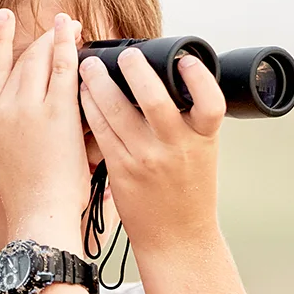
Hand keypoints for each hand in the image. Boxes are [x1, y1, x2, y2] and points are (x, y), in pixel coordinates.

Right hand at [0, 9, 89, 241]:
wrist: (37, 213)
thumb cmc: (32, 195)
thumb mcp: (10, 156)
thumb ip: (19, 128)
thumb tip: (38, 114)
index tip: (3, 17)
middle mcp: (4, 108)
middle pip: (22, 59)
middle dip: (41, 39)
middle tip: (59, 24)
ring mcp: (29, 108)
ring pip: (41, 59)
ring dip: (56, 37)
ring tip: (70, 23)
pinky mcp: (56, 112)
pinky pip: (64, 70)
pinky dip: (68, 47)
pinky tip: (75, 33)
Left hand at [78, 47, 225, 252]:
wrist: (177, 238)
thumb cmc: (190, 192)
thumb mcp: (202, 151)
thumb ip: (189, 120)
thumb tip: (168, 81)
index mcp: (204, 139)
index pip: (209, 100)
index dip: (198, 77)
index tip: (184, 59)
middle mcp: (176, 147)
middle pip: (155, 99)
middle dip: (135, 69)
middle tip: (125, 55)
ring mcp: (146, 158)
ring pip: (117, 110)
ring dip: (99, 82)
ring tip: (91, 66)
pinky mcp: (121, 169)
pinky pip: (101, 130)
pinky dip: (90, 107)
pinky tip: (84, 94)